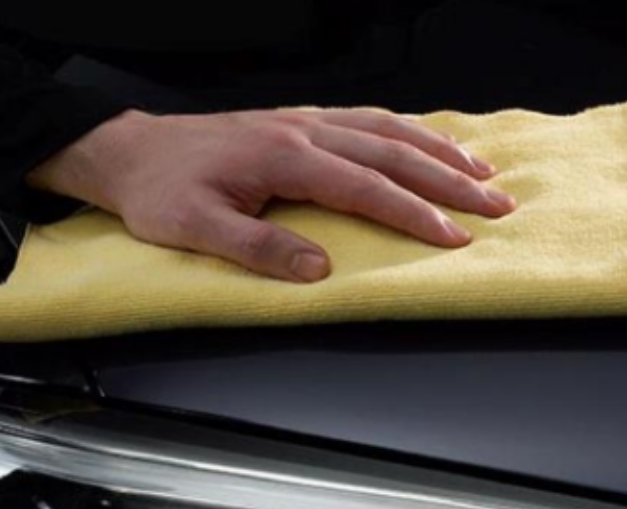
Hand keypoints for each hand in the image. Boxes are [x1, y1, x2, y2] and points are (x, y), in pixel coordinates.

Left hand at [27, 108, 516, 282]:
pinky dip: (403, 131)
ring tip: (481, 172)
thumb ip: (257, 248)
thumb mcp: (195, 228)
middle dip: (448, 180)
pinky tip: (424, 143)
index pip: (365, 189)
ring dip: (437, 150)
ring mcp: (301, 121)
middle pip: (391, 153)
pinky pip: (363, 119)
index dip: (414, 215)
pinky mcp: (295, 121)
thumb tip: (317, 270)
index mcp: (283, 157)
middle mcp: (301, 131)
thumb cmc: (159, 192)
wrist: (130, 152)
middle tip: (496, 205)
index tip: (455, 236)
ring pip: (385, 128)